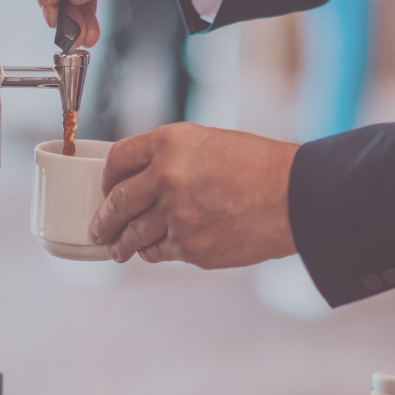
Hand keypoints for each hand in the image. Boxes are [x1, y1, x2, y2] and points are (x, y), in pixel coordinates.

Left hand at [89, 123, 298, 268]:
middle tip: (98, 228)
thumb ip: (169, 158)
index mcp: (169, 143)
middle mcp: (166, 177)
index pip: (118, 160)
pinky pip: (159, 252)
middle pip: (117, 202)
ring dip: (123, 243)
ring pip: (134, 234)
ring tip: (118, 249)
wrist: (297, 198)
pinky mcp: (190, 247)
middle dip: (104, 219)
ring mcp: (176, 215)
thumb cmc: (258, 167)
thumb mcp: (208, 143)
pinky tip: (153, 251)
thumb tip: (137, 183)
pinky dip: (153, 251)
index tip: (106, 189)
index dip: (108, 178)